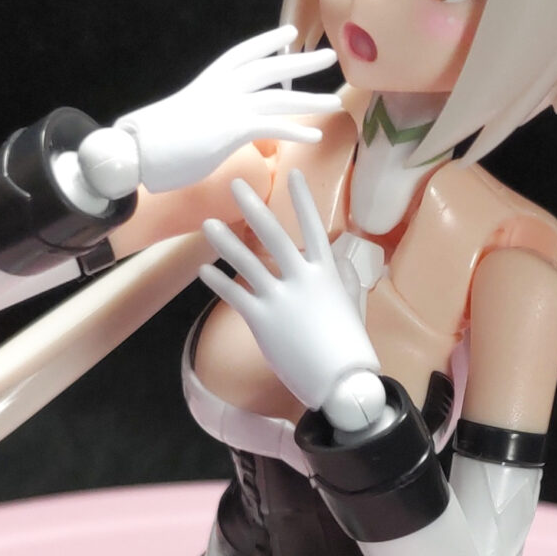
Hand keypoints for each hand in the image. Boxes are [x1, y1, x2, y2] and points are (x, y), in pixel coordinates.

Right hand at [81, 25, 337, 198]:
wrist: (133, 151)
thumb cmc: (147, 142)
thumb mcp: (179, 120)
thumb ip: (198, 117)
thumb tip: (201, 126)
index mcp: (206, 83)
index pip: (243, 54)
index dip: (267, 42)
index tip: (289, 33)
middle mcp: (219, 89)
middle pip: (269, 67)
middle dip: (300, 61)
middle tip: (329, 55)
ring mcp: (226, 107)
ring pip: (278, 97)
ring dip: (310, 99)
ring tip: (336, 100)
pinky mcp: (230, 129)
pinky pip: (272, 126)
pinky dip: (296, 131)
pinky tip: (316, 136)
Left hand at [200, 171, 386, 427]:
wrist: (342, 382)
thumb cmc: (350, 347)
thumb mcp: (352, 306)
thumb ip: (344, 278)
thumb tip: (340, 258)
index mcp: (327, 273)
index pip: (313, 227)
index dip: (303, 200)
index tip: (294, 173)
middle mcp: (301, 279)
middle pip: (273, 235)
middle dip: (253, 207)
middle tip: (236, 185)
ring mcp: (280, 299)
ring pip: (247, 261)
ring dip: (225, 241)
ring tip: (208, 223)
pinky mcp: (262, 321)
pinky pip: (234, 295)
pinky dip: (217, 282)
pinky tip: (203, 270)